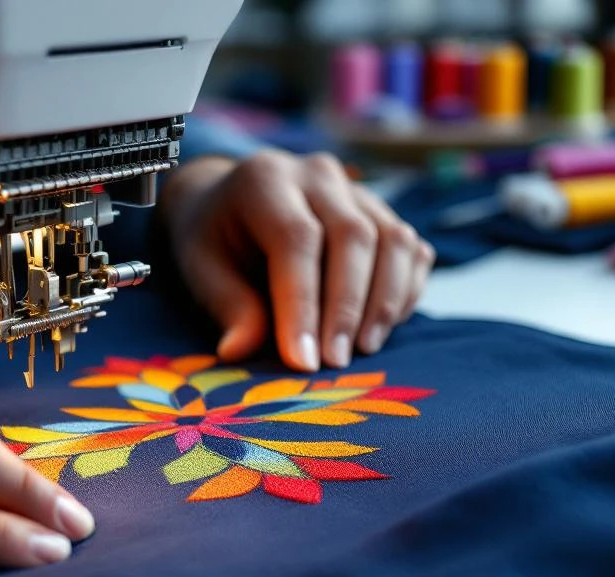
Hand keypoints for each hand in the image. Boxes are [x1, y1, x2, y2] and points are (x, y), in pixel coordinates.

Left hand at [158, 150, 435, 370]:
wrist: (231, 203)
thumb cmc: (215, 242)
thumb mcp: (203, 270)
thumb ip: (228, 306)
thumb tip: (239, 350)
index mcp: (265, 180)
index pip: (296, 240)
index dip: (303, 304)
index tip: (303, 361)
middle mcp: (317, 174)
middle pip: (353, 236)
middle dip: (347, 308)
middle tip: (335, 363)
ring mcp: (357, 189)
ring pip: (394, 240)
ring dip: (385, 302)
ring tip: (363, 350)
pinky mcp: (383, 211)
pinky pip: (412, 250)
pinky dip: (406, 292)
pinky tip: (381, 328)